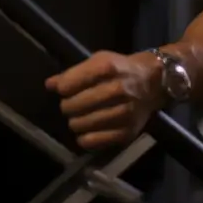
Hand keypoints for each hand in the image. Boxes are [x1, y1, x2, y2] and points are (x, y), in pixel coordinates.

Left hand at [45, 50, 164, 150]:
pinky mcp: (127, 132)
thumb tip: (49, 84)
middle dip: (67, 106)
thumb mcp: (98, 61)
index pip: (69, 85)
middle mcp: (116, 90)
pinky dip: (84, 138)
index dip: (62, 88)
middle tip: (71, 104)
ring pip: (80, 125)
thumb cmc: (121, 68)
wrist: (153, 82)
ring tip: (80, 116)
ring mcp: (123, 113)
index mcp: (107, 68)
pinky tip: (86, 130)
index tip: (64, 89)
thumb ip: (73, 73)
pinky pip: (93, 141)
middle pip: (72, 106)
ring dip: (75, 121)